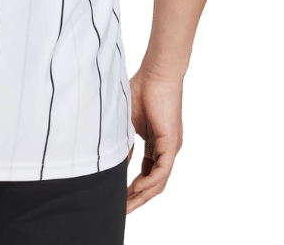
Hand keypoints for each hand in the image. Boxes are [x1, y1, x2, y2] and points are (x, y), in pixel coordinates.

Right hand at [125, 65, 183, 215]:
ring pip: (159, 181)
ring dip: (143, 195)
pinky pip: (162, 171)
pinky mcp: (171, 144)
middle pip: (154, 182)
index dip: (134, 186)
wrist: (157, 72)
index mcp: (156, 142)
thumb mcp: (127, 120)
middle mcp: (165, 148)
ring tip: (127, 205)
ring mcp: (170, 147)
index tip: (120, 197)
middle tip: (122, 210)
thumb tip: (112, 158)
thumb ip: (123, 139)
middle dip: (138, 198)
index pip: (146, 171)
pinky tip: (136, 189)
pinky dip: (149, 182)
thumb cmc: (142, 88)